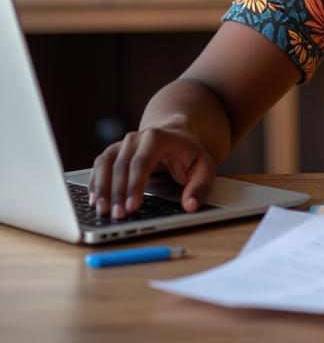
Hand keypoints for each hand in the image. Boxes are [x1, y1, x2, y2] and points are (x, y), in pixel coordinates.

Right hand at [88, 125, 216, 219]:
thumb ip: (201, 186)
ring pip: (106, 165)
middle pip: (122, 166)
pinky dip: (95, 182)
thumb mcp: (204, 166)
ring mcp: (123, 143)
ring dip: (102, 189)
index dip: (135, 185)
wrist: (175, 133)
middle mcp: (137, 137)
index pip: (142, 162)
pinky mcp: (114, 151)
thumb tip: (190, 206)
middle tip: (117, 216)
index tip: (133, 207)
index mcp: (159, 137)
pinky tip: (94, 200)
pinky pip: (99, 166)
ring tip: (101, 211)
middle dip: (118, 193)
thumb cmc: (189, 153)